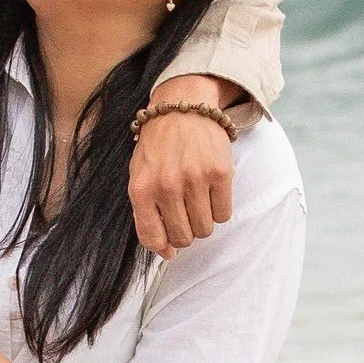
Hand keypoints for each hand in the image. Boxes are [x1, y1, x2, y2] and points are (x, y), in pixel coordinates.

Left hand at [128, 86, 239, 256]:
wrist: (182, 108)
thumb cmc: (158, 147)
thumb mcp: (140, 177)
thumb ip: (146, 215)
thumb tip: (167, 254)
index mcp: (141, 189)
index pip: (152, 239)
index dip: (164, 247)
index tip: (169, 242)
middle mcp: (167, 186)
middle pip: (183, 238)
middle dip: (185, 233)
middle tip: (185, 214)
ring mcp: (194, 179)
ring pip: (205, 230)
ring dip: (203, 221)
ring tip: (197, 201)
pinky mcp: (220, 173)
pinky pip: (224, 214)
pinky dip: (219, 209)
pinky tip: (210, 191)